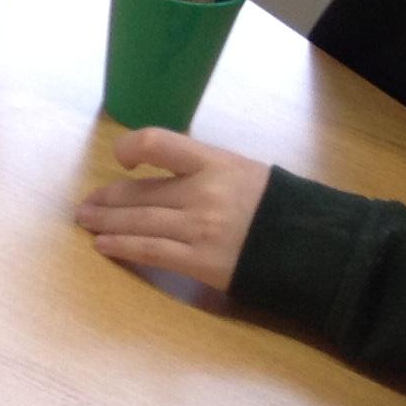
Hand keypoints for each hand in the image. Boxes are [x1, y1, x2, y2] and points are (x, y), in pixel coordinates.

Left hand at [74, 128, 270, 291]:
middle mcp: (203, 193)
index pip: (158, 142)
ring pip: (138, 222)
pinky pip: (152, 252)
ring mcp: (200, 229)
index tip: (122, 160)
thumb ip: (203, 170)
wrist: (319, 251)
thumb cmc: (281, 208)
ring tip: (87, 222)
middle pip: (140, 192)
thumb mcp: (245, 172)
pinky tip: (104, 245)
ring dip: (106, 222)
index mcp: (216, 163)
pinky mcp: (202, 262)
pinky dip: (122, 247)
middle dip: (108, 198)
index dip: (131, 148)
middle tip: (86, 204)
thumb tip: (162, 173)